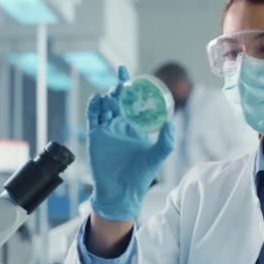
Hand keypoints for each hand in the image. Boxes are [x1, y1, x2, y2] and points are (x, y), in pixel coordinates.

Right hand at [87, 66, 174, 220]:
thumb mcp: (158, 156)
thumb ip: (166, 140)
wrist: (122, 192)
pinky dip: (94, 106)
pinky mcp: (95, 136)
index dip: (130, 85)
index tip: (127, 71)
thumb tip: (171, 122)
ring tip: (114, 94)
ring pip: (105, 105)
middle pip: (118, 99)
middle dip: (119, 88)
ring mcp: (107, 129)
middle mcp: (121, 125)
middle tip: (122, 83)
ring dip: (108, 96)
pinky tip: (98, 99)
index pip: (134, 101)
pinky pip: (93, 117)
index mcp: (136, 126)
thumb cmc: (141, 176)